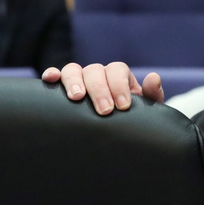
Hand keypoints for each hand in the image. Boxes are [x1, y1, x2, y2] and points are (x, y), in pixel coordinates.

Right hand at [42, 62, 163, 114]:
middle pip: (95, 70)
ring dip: (74, 81)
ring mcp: (79, 80)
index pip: (118, 70)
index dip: (119, 86)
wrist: (117, 134)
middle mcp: (98, 74)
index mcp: (119, 76)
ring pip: (73, 70)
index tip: (123, 107)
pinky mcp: (62, 89)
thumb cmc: (130, 119)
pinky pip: (55, 77)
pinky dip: (51, 75)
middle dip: (100, 89)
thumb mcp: (145, 109)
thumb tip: (153, 77)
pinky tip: (50, 79)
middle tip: (105, 110)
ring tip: (77, 98)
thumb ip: (152, 94)